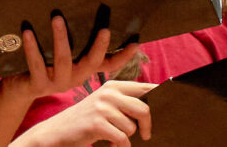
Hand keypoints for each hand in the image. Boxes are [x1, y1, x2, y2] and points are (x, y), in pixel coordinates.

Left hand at [0, 20, 141, 103]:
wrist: (20, 90)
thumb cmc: (43, 64)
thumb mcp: (61, 55)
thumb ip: (75, 42)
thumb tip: (84, 11)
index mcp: (83, 70)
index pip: (108, 64)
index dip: (123, 56)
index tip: (136, 43)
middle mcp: (74, 78)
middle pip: (91, 63)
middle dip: (99, 47)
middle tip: (105, 29)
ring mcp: (57, 83)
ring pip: (63, 60)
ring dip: (61, 38)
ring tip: (57, 17)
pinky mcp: (38, 84)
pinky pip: (36, 64)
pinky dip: (32, 47)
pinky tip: (28, 31)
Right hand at [13, 81, 155, 146]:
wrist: (58, 131)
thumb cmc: (86, 119)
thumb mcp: (106, 104)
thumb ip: (128, 101)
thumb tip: (158, 101)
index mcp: (114, 85)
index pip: (147, 88)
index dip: (162, 97)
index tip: (169, 108)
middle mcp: (109, 93)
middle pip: (145, 109)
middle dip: (147, 126)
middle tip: (146, 135)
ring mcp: (102, 107)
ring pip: (132, 128)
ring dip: (126, 137)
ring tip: (113, 135)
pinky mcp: (97, 123)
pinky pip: (122, 139)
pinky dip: (119, 146)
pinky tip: (110, 144)